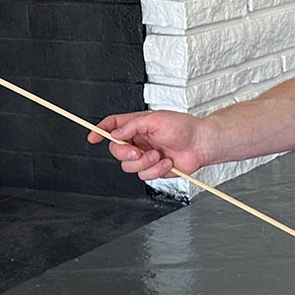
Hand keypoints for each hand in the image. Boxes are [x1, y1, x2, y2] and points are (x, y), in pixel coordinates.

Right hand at [89, 110, 211, 180]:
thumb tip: (115, 133)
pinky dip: (156, 170)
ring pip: (128, 166)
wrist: (201, 145)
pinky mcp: (153, 169)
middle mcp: (138, 141)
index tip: (93, 137)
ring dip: (145, 163)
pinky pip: (144, 175)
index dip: (100, 131)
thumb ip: (133, 125)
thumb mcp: (156, 119)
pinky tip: (167, 162)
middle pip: (116, 151)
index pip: (112, 126)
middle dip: (126, 153)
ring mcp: (144, 156)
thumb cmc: (183, 127)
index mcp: (136, 125)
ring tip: (160, 156)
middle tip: (138, 151)